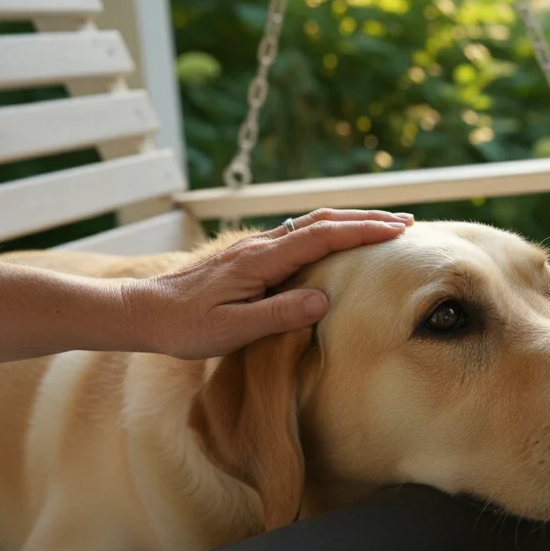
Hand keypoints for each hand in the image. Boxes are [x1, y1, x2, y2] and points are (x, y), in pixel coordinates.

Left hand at [127, 209, 411, 358]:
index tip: (397, 231)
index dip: (362, 232)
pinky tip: (339, 240)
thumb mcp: (232, 330)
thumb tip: (323, 300)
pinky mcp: (251, 256)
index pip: (322, 237)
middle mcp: (261, 245)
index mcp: (261, 259)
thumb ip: (278, 314)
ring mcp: (255, 248)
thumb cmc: (184, 327)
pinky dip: (329, 231)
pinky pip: (299, 235)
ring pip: (312, 224)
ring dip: (350, 222)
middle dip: (367, 220)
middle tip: (406, 223)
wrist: (143, 312)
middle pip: (323, 221)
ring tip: (384, 227)